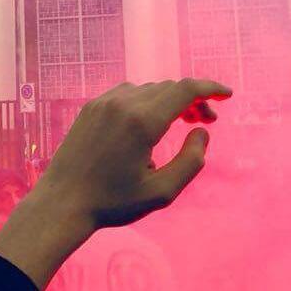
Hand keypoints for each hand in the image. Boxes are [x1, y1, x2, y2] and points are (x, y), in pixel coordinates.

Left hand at [0, 79, 230, 289]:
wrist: (63, 201)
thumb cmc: (113, 202)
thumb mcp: (162, 192)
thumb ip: (191, 161)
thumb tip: (202, 132)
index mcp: (142, 122)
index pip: (185, 90)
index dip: (210, 88)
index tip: (228, 95)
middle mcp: (123, 103)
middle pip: (169, 88)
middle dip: (194, 99)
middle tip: (207, 121)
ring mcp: (104, 102)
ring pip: (149, 89)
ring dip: (170, 100)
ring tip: (181, 122)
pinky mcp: (91, 107)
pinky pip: (127, 93)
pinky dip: (147, 100)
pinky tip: (150, 122)